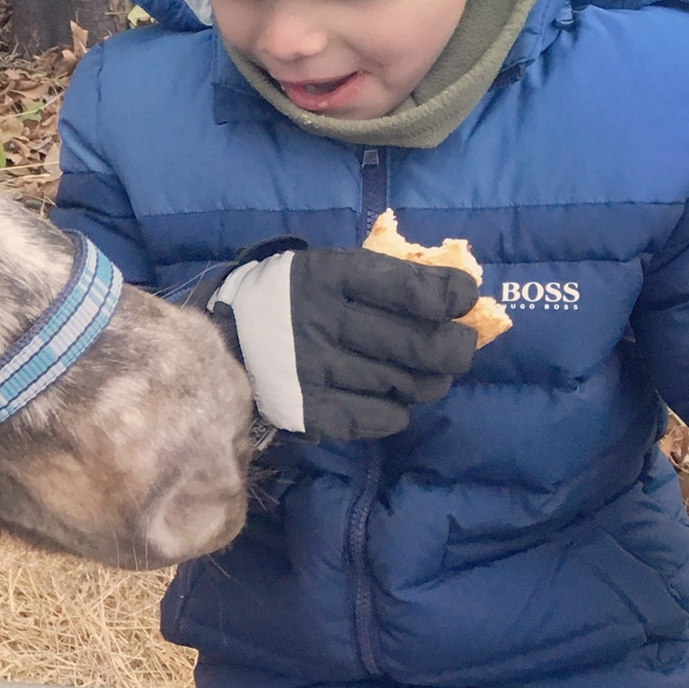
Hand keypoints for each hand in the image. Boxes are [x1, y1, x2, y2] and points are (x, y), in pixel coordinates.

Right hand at [200, 246, 479, 440]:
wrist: (224, 342)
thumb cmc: (291, 300)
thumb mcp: (327, 269)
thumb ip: (384, 277)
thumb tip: (458, 296)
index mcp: (328, 278)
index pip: (407, 289)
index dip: (448, 295)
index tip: (464, 300)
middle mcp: (323, 324)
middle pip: (419, 345)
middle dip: (454, 348)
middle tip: (457, 349)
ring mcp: (316, 371)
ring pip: (406, 384)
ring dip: (426, 382)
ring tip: (419, 375)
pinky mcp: (311, 411)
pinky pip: (379, 418)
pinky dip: (395, 412)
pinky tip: (390, 401)